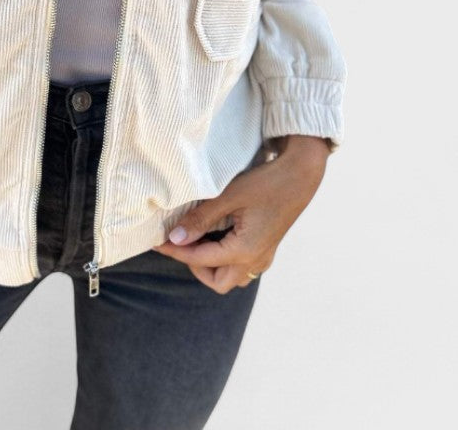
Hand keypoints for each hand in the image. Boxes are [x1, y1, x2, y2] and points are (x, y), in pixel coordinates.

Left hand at [150, 135, 330, 292]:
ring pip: (230, 276)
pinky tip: (216, 235)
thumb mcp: (229, 197)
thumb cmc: (266, 183)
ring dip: (210, 264)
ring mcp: (263, 257)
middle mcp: (255, 261)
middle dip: (195, 266)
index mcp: (244, 251)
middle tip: (181, 242)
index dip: (175, 251)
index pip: (200, 259)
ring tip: (197, 238)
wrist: (301, 175)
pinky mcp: (267, 248)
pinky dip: (224, 258)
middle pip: (216, 281)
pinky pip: (241, 266)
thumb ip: (201, 219)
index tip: (157, 241)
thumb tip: (177, 237)